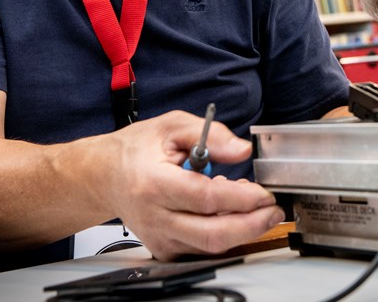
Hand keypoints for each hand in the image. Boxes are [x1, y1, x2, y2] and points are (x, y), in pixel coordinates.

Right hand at [99, 110, 283, 259]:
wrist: (105, 175)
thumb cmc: (137, 150)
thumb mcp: (173, 126)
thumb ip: (211, 134)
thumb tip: (242, 150)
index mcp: (154, 183)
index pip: (206, 199)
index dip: (241, 198)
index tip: (264, 192)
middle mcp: (156, 217)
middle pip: (212, 235)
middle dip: (252, 225)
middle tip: (272, 211)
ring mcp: (159, 238)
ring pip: (211, 247)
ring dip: (241, 229)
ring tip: (251, 205)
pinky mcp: (164, 250)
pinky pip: (203, 249)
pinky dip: (224, 234)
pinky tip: (228, 214)